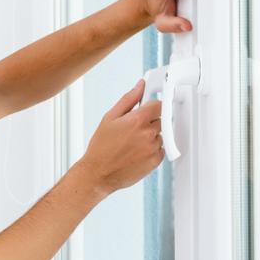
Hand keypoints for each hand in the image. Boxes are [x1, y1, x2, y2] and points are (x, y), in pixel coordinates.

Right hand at [78, 78, 164, 194]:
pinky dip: (152, 149)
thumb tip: (140, 86)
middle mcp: (148, 133)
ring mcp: (153, 148)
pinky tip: (137, 152)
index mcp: (137, 120)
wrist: (98, 173)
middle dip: (150, 121)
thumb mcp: (110, 118)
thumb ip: (128, 99)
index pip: (158, 105)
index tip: (148, 109)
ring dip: (151, 136)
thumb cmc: (101, 147)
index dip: (152, 106)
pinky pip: (161, 149)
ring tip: (133, 143)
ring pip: (161, 135)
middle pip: (161, 119)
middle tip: (133, 129)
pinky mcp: (155, 161)